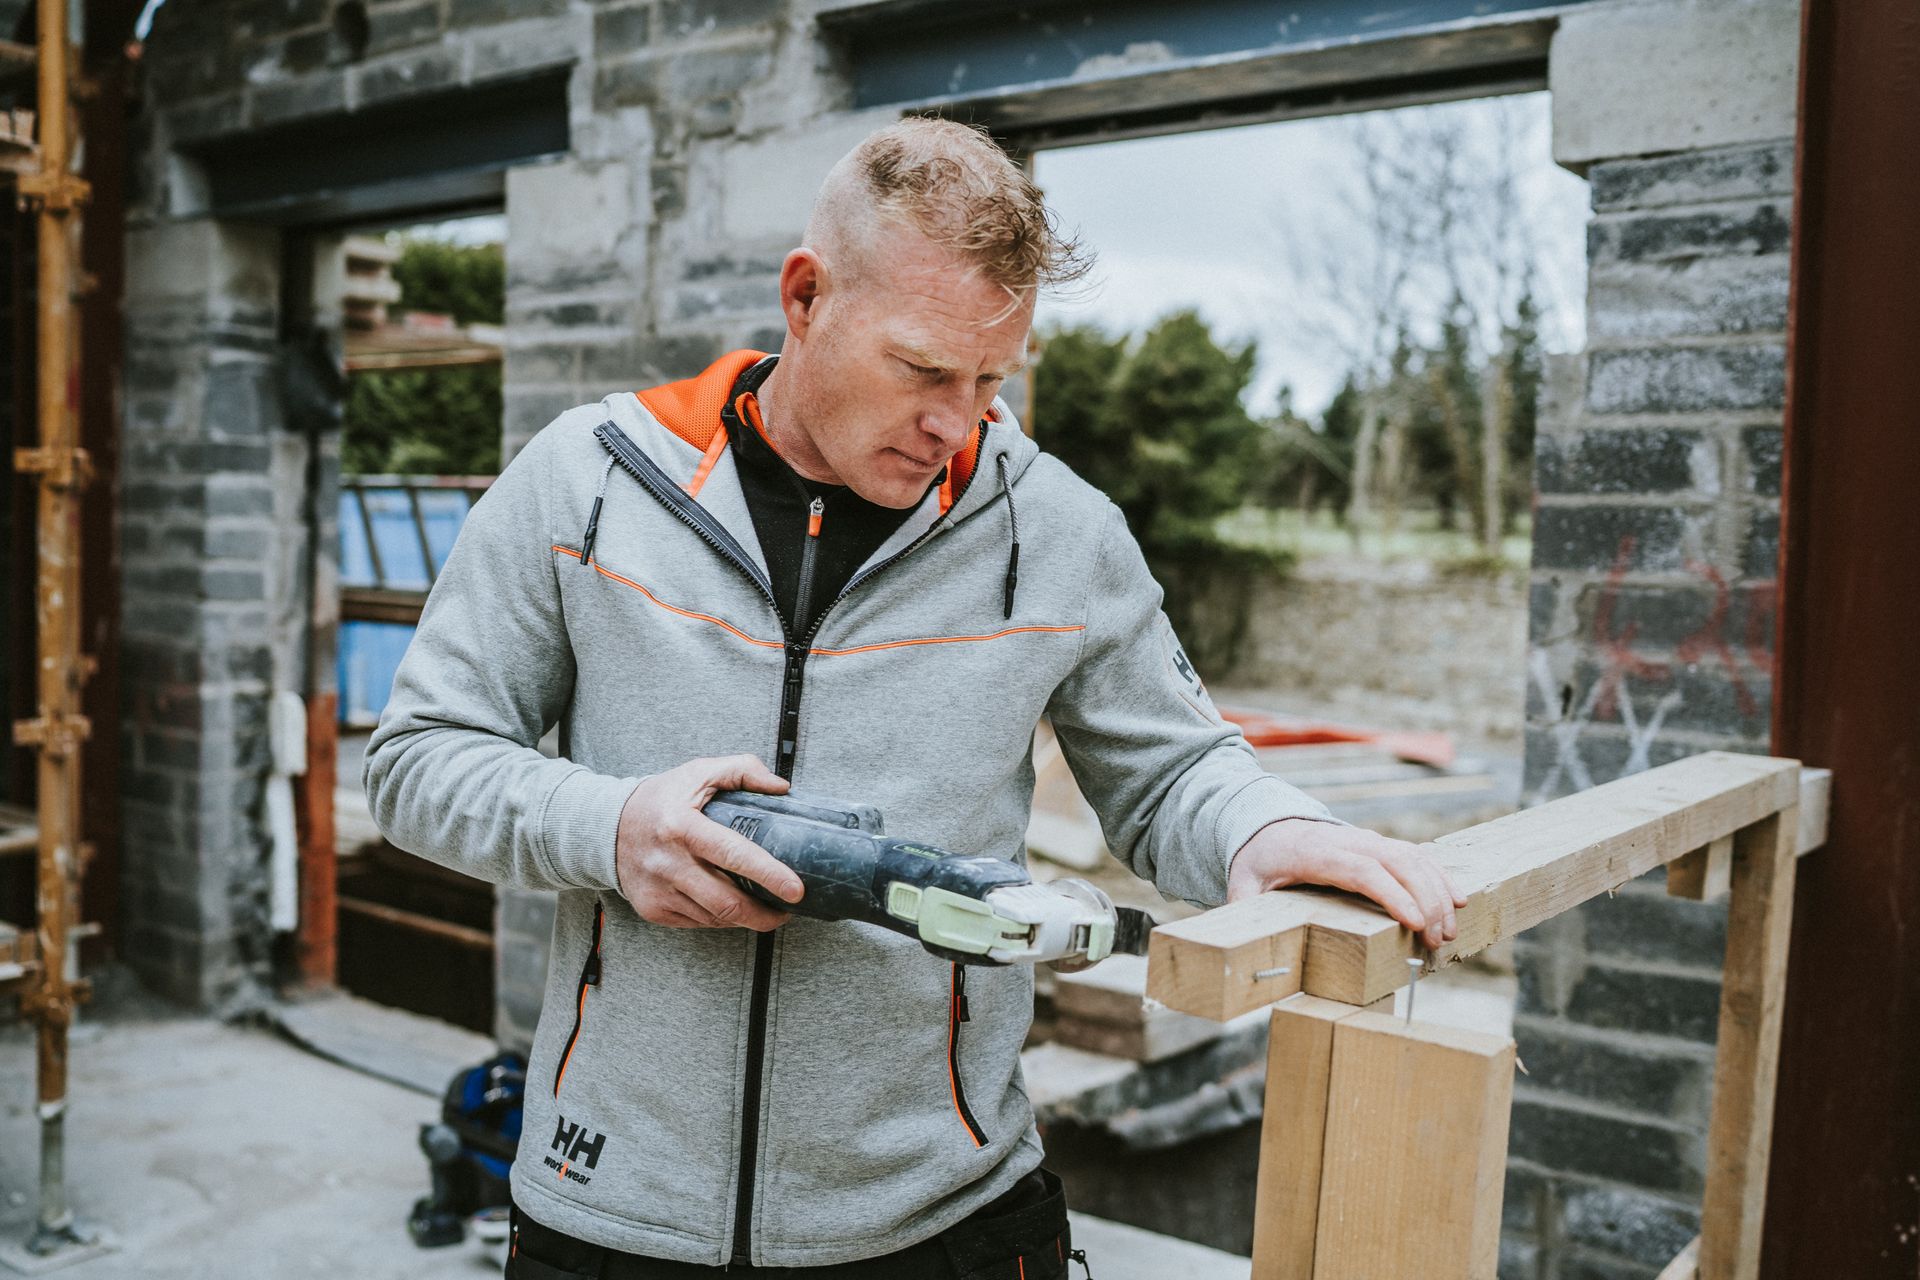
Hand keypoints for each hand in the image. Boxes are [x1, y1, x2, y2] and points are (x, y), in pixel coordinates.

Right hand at [615, 755, 804, 930]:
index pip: (733, 855)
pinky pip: (698, 923)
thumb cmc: (661, 800)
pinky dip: (721, 919)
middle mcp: (667, 863)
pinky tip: (733, 907)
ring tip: (766, 908)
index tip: (796, 890)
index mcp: (681, 826)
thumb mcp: (698, 773)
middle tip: (787, 909)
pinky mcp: (652, 909)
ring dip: (746, 918)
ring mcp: (658, 890)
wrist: (607, 827)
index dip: (768, 875)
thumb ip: (742, 770)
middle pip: (727, 902)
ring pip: (715, 918)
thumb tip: (781, 788)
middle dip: (765, 914)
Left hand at [1226, 819, 1466, 950]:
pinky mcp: (1380, 845)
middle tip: (1440, 939)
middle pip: (1399, 863)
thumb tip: (1237, 939)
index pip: (1364, 870)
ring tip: (1451, 930)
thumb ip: (1243, 907)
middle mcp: (1350, 841)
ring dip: (1439, 891)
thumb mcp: (1243, 882)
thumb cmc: (1259, 859)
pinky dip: (1441, 876)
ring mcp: (1368, 840)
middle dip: (1427, 899)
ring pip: (1414, 858)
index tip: (1414, 922)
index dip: (1392, 895)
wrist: (1267, 825)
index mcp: (1319, 853)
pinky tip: (1460, 899)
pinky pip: (1418, 855)